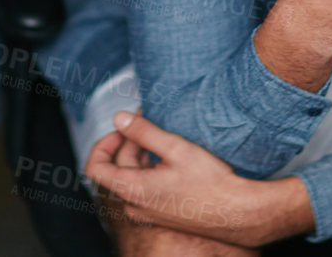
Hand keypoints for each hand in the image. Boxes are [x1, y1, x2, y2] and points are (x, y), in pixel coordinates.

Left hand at [85, 111, 312, 247]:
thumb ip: (143, 131)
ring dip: (141, 154)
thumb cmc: (210, 183)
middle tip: (150, 119)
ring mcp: (148, 213)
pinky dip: (151, 169)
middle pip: (118, 168)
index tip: (121, 128)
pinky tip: (171, 158)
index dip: (103, 143)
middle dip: (130, 140)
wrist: (236, 213)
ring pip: (133, 177)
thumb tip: (118, 118)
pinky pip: (146, 188)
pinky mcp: (162, 214)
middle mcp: (135, 205)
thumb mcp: (175, 148)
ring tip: (163, 136)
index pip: (95, 167)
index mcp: (132, 189)